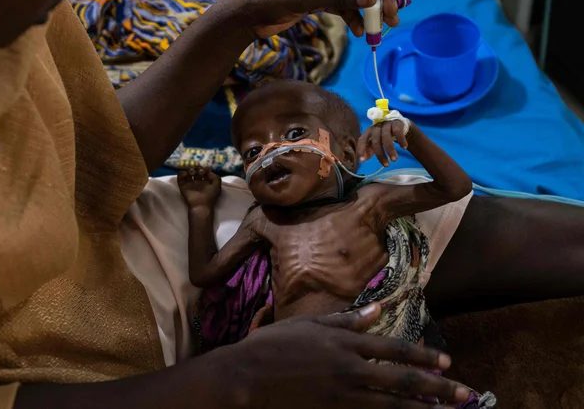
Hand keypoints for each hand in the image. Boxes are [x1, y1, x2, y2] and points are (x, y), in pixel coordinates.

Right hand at [178, 167, 221, 208]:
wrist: (201, 205)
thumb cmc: (210, 196)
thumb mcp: (217, 186)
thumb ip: (215, 177)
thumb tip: (208, 171)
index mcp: (205, 183)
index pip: (203, 172)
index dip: (205, 169)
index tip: (206, 169)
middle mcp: (197, 183)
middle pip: (196, 171)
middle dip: (198, 169)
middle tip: (201, 172)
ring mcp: (189, 184)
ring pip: (188, 173)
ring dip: (190, 169)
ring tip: (193, 172)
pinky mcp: (182, 186)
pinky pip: (180, 177)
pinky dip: (182, 173)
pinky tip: (187, 174)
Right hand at [222, 303, 470, 407]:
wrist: (244, 378)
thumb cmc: (272, 347)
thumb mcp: (308, 325)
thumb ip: (346, 321)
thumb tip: (377, 310)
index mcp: (345, 345)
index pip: (394, 350)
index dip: (424, 355)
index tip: (447, 362)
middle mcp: (350, 371)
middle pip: (402, 381)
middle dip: (437, 388)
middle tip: (464, 393)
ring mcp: (342, 397)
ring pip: (393, 406)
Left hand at [358, 120, 410, 166]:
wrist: (397, 124)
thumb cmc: (383, 136)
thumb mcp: (375, 142)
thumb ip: (369, 150)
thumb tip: (363, 159)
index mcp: (368, 132)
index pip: (362, 140)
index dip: (361, 149)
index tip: (363, 160)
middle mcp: (376, 127)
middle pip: (376, 141)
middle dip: (380, 154)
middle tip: (386, 165)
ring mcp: (386, 124)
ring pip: (386, 137)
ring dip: (390, 150)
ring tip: (394, 159)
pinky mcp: (396, 123)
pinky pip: (397, 131)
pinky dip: (401, 140)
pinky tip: (404, 147)